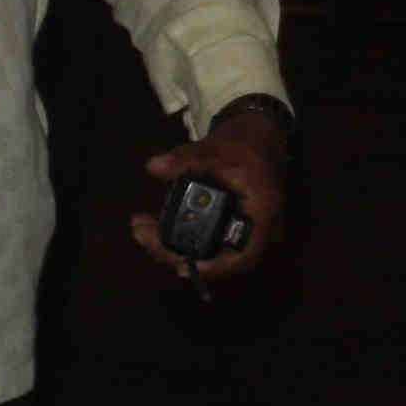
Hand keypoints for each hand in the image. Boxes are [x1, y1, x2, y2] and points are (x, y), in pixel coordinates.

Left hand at [130, 97, 290, 286]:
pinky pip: (208, 244)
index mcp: (262, 213)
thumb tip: (153, 166)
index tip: (180, 265)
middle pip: (219, 260)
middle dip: (178, 253)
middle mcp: (257, 231)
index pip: (243, 255)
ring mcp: (244, 232)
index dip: (214, 268)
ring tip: (143, 229)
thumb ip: (185, 158)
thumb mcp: (214, 147)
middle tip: (143, 234)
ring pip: (211, 254)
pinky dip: (183, 239)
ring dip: (176, 247)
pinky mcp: (230, 229)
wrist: (259, 137)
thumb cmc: (244, 144)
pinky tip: (158, 230)